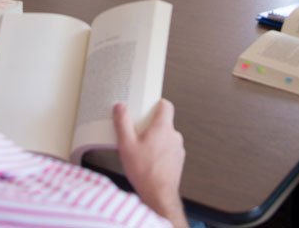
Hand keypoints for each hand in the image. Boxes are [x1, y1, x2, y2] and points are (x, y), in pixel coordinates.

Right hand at [114, 100, 185, 223]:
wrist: (159, 195)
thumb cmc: (144, 172)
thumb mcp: (126, 145)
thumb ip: (122, 123)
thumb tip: (120, 108)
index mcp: (163, 127)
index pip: (166, 105)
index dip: (156, 104)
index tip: (147, 107)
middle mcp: (174, 136)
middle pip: (164, 122)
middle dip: (150, 126)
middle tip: (137, 133)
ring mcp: (178, 149)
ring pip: (166, 137)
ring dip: (155, 141)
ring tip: (140, 151)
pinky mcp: (178, 160)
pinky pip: (168, 150)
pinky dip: (160, 152)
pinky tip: (148, 162)